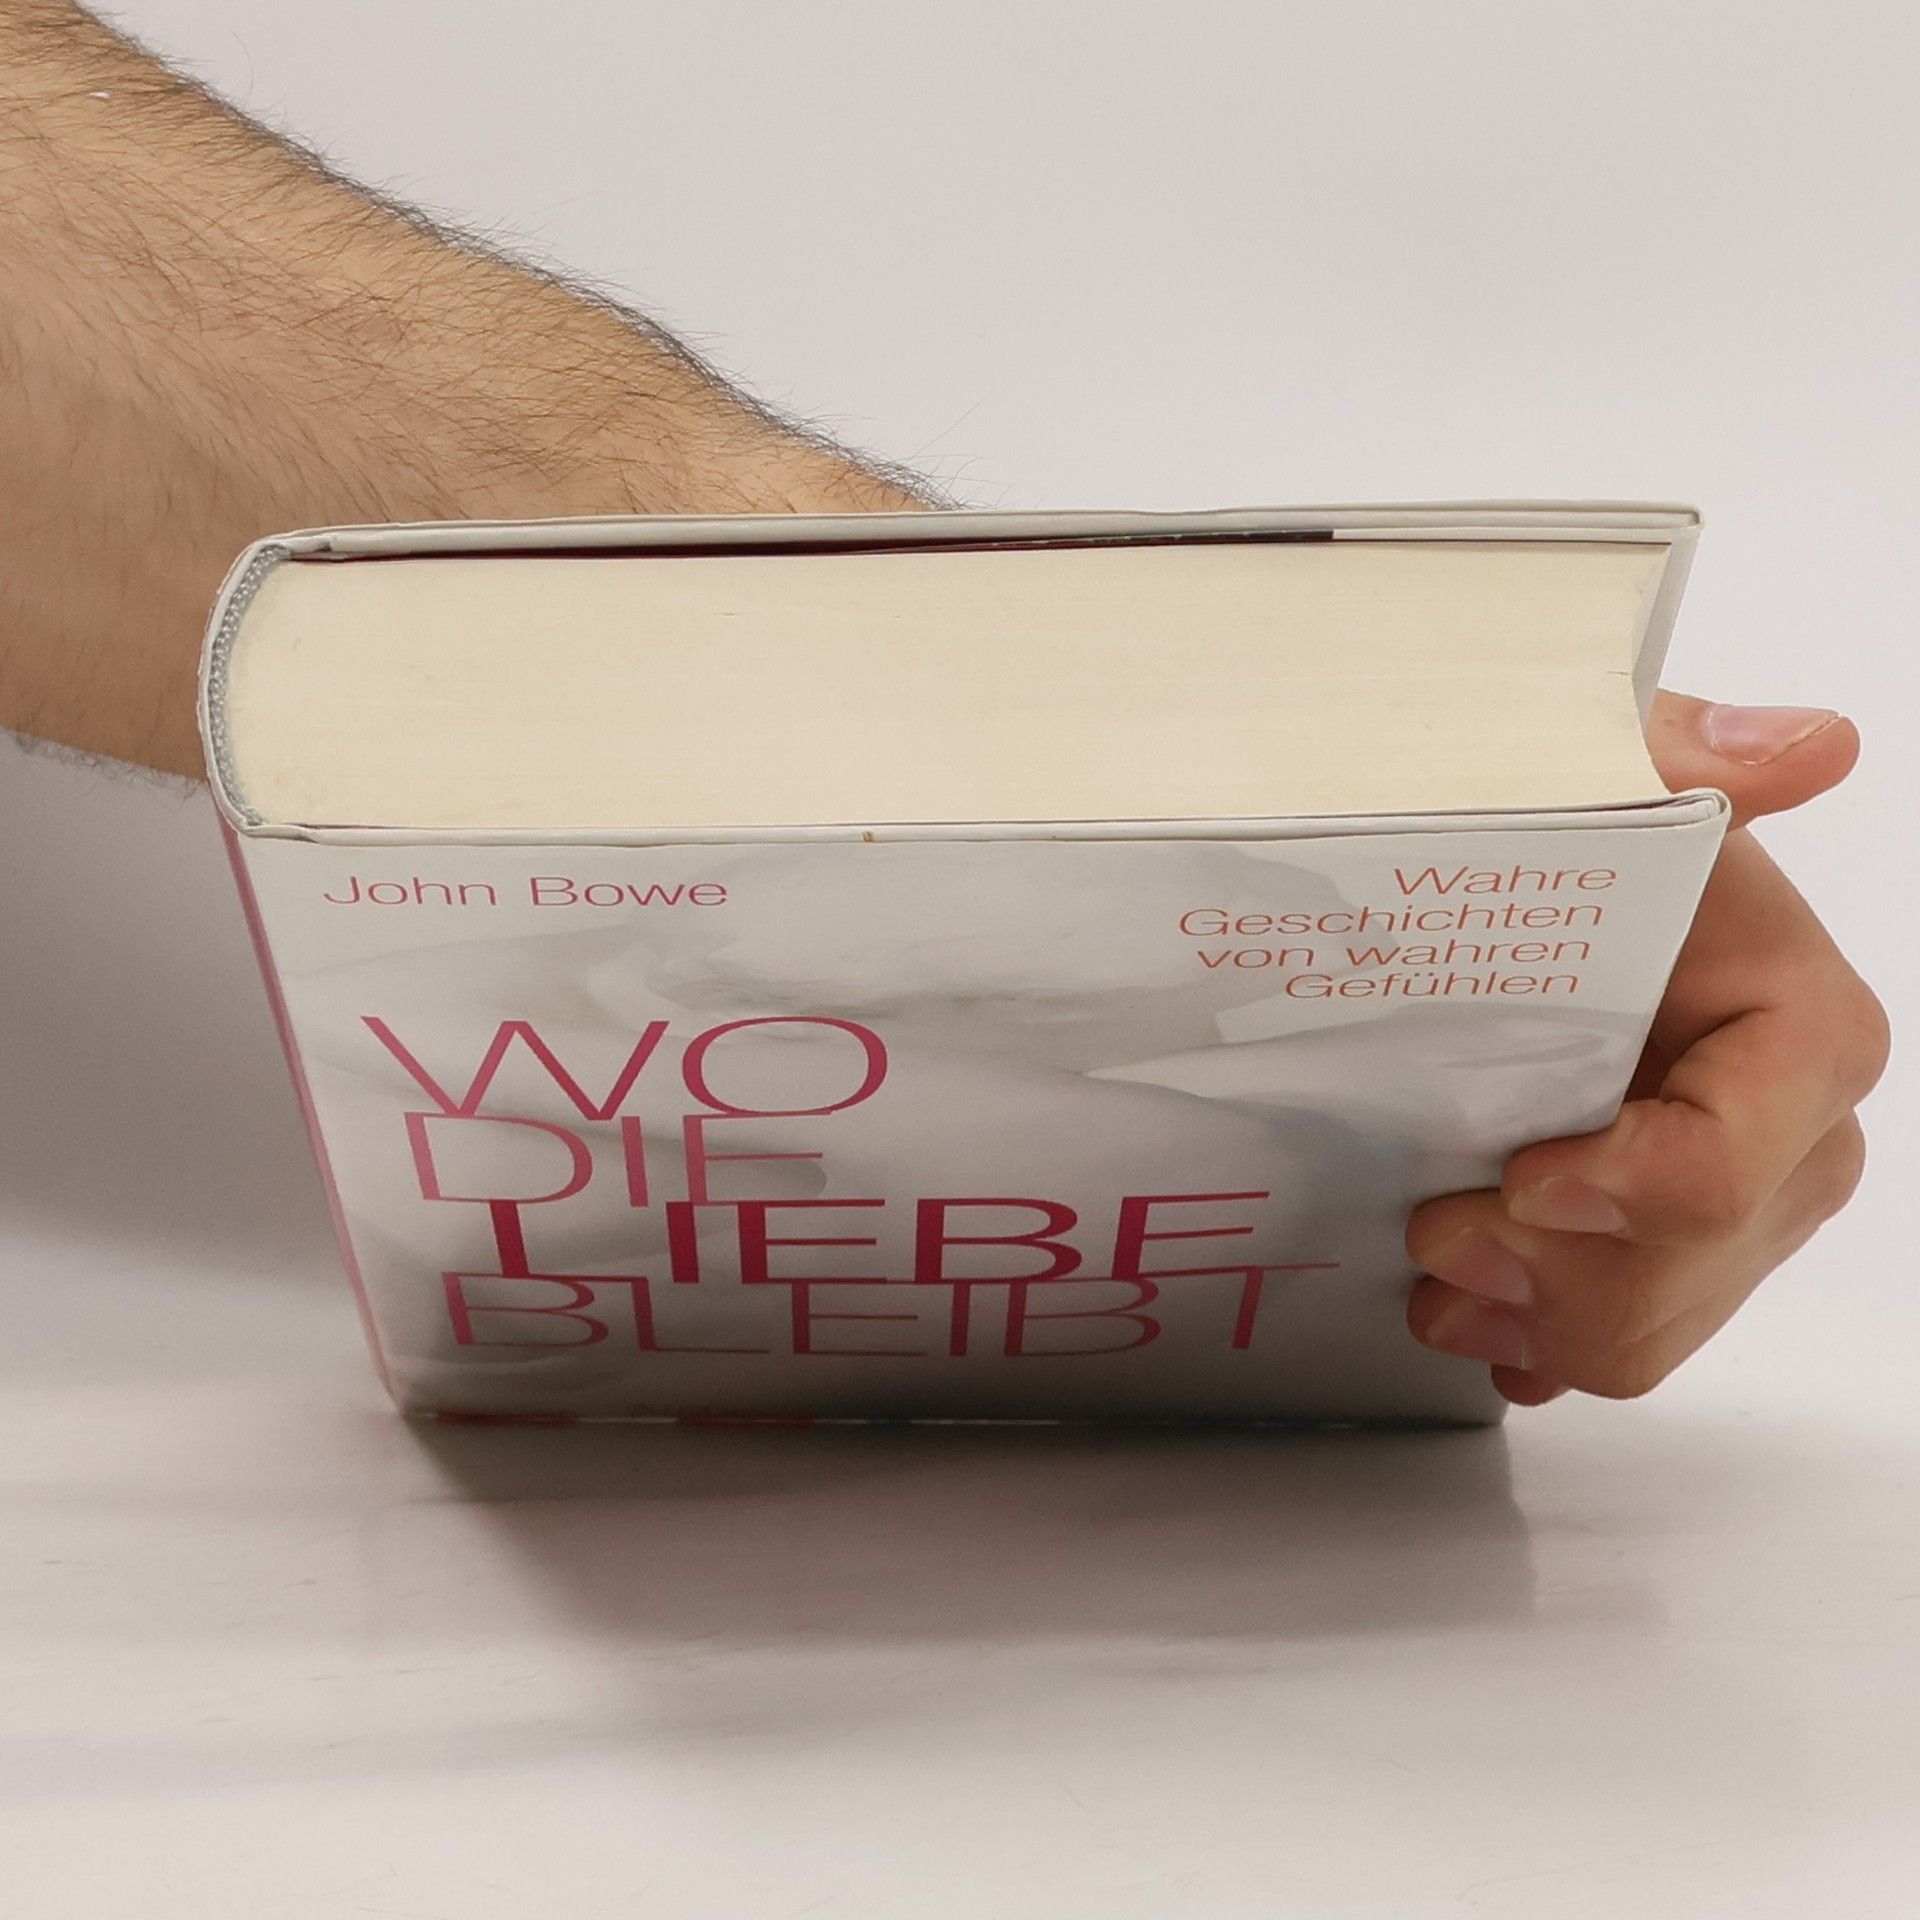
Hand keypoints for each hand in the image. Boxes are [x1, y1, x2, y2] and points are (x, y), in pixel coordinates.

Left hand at [1406, 695, 1889, 1403]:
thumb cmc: (1563, 845)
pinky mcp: (1665, 1265)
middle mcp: (1788, 1141)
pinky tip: (1466, 1301)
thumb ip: (1687, 759)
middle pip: (1679, 1273)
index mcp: (1798, 1036)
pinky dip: (1525, 1342)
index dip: (1626, 1187)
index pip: (1735, 1164)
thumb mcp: (1601, 776)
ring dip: (1525, 1314)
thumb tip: (1808, 748)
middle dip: (1549, 1267)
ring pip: (1639, 1335)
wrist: (1519, 912)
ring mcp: (1730, 1218)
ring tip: (1440, 1253)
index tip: (1524, 1169)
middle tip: (1439, 1220)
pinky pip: (1607, 1353)